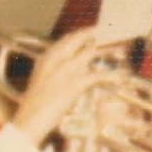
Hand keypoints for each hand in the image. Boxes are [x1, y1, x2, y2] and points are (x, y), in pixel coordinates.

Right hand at [9, 28, 113, 145]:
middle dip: (97, 33)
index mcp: (46, 57)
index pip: (67, 38)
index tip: (95, 31)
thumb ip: (54, 70)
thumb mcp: (41, 81)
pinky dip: (111, 75)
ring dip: (108, 49)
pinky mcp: (74, 84)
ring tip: (121, 48)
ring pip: (91, 52)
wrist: (29, 120)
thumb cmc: (35, 105)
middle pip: (80, 38)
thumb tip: (72, 68)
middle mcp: (55, 59)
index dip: (83, 33)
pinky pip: (97, 75)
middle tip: (112, 31)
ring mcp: (65, 71)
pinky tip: (120, 77)